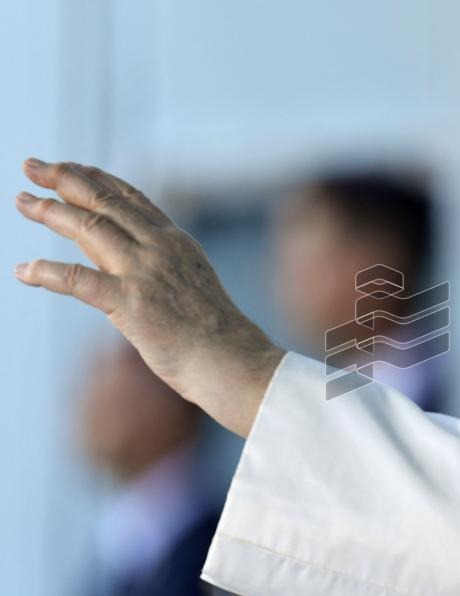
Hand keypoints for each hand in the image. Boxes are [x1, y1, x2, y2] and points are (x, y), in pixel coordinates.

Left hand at [14, 158, 284, 436]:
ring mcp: (144, 273)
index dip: (96, 178)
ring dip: (51, 211)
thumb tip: (105, 254)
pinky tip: (23, 271)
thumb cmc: (211, 332)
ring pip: (89, 228)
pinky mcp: (130, 303)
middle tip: (32, 166)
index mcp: (175, 242)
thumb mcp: (187, 282)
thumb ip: (151, 263)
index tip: (70, 167)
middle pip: (105, 203)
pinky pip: (77, 280)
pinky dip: (46, 273)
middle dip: (66, 180)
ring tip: (23, 201)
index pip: (130, 198)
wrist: (229, 359)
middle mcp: (160, 247)